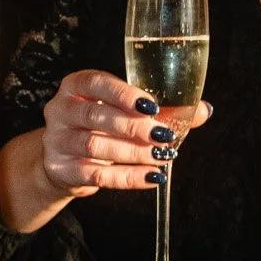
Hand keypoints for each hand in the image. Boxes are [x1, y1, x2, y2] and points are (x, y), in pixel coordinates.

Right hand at [0, 69, 210, 232]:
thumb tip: (203, 110)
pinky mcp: (61, 169)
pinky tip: (151, 177)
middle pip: (95, 115)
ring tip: (161, 156)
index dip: (123, 93)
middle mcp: (60, 109)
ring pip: (94, 145)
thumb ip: (163, 110)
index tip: (151, 106)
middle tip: (163, 135)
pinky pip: (96, 175)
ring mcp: (57, 140)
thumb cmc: (100, 128)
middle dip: (133, 126)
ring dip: (132, 152)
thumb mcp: (124, 113)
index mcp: (76, 85)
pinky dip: (127, 177)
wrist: (64, 161)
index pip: (95, 83)